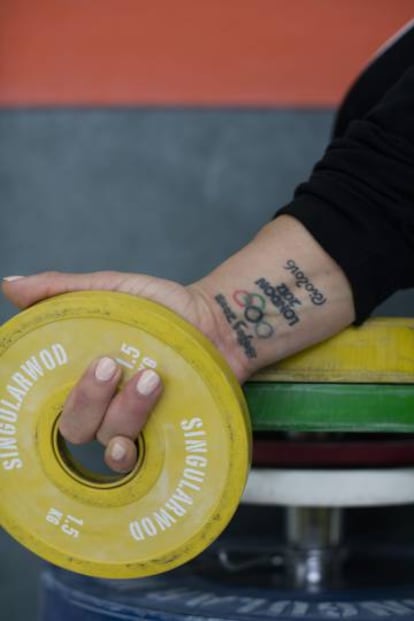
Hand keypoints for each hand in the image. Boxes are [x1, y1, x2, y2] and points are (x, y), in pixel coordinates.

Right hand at [2, 218, 354, 472]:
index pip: (51, 402)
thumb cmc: (160, 307)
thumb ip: (63, 290)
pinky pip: (146, 463)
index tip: (57, 370)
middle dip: (89, 399)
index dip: (41, 398)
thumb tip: (11, 284)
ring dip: (127, 412)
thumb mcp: (112, 291)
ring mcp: (135, 428)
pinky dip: (140, 453)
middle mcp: (104, 411)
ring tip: (152, 376)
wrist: (215, 321)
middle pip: (76, 427)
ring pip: (113, 442)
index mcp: (83, 379)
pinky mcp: (166, 440)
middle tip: (111, 365)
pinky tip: (148, 433)